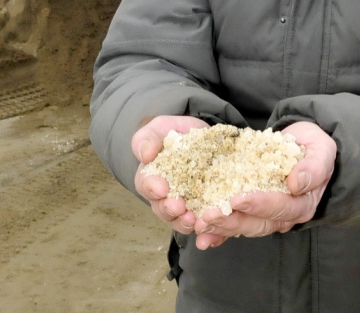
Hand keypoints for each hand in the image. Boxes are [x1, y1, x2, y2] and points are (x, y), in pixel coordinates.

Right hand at [132, 115, 209, 230]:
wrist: (197, 135)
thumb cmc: (171, 133)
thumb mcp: (158, 129)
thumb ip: (147, 139)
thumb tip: (146, 154)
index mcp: (151, 178)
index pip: (146, 186)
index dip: (152, 188)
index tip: (162, 187)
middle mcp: (165, 196)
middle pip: (163, 209)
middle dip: (170, 209)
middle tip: (179, 206)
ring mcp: (186, 204)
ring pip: (181, 221)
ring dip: (186, 223)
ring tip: (195, 220)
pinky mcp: (205, 206)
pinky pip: (205, 223)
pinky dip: (209, 230)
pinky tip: (214, 231)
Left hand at [192, 121, 336, 250]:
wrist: (308, 145)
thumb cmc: (316, 147)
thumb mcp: (322, 150)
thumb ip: (314, 167)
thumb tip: (296, 184)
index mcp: (302, 204)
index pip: (279, 207)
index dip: (258, 204)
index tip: (237, 198)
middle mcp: (285, 216)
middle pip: (258, 223)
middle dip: (231, 220)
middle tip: (208, 216)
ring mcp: (269, 216)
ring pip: (244, 226)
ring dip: (221, 227)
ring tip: (200, 224)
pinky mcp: (255, 211)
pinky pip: (237, 224)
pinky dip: (219, 232)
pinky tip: (202, 236)